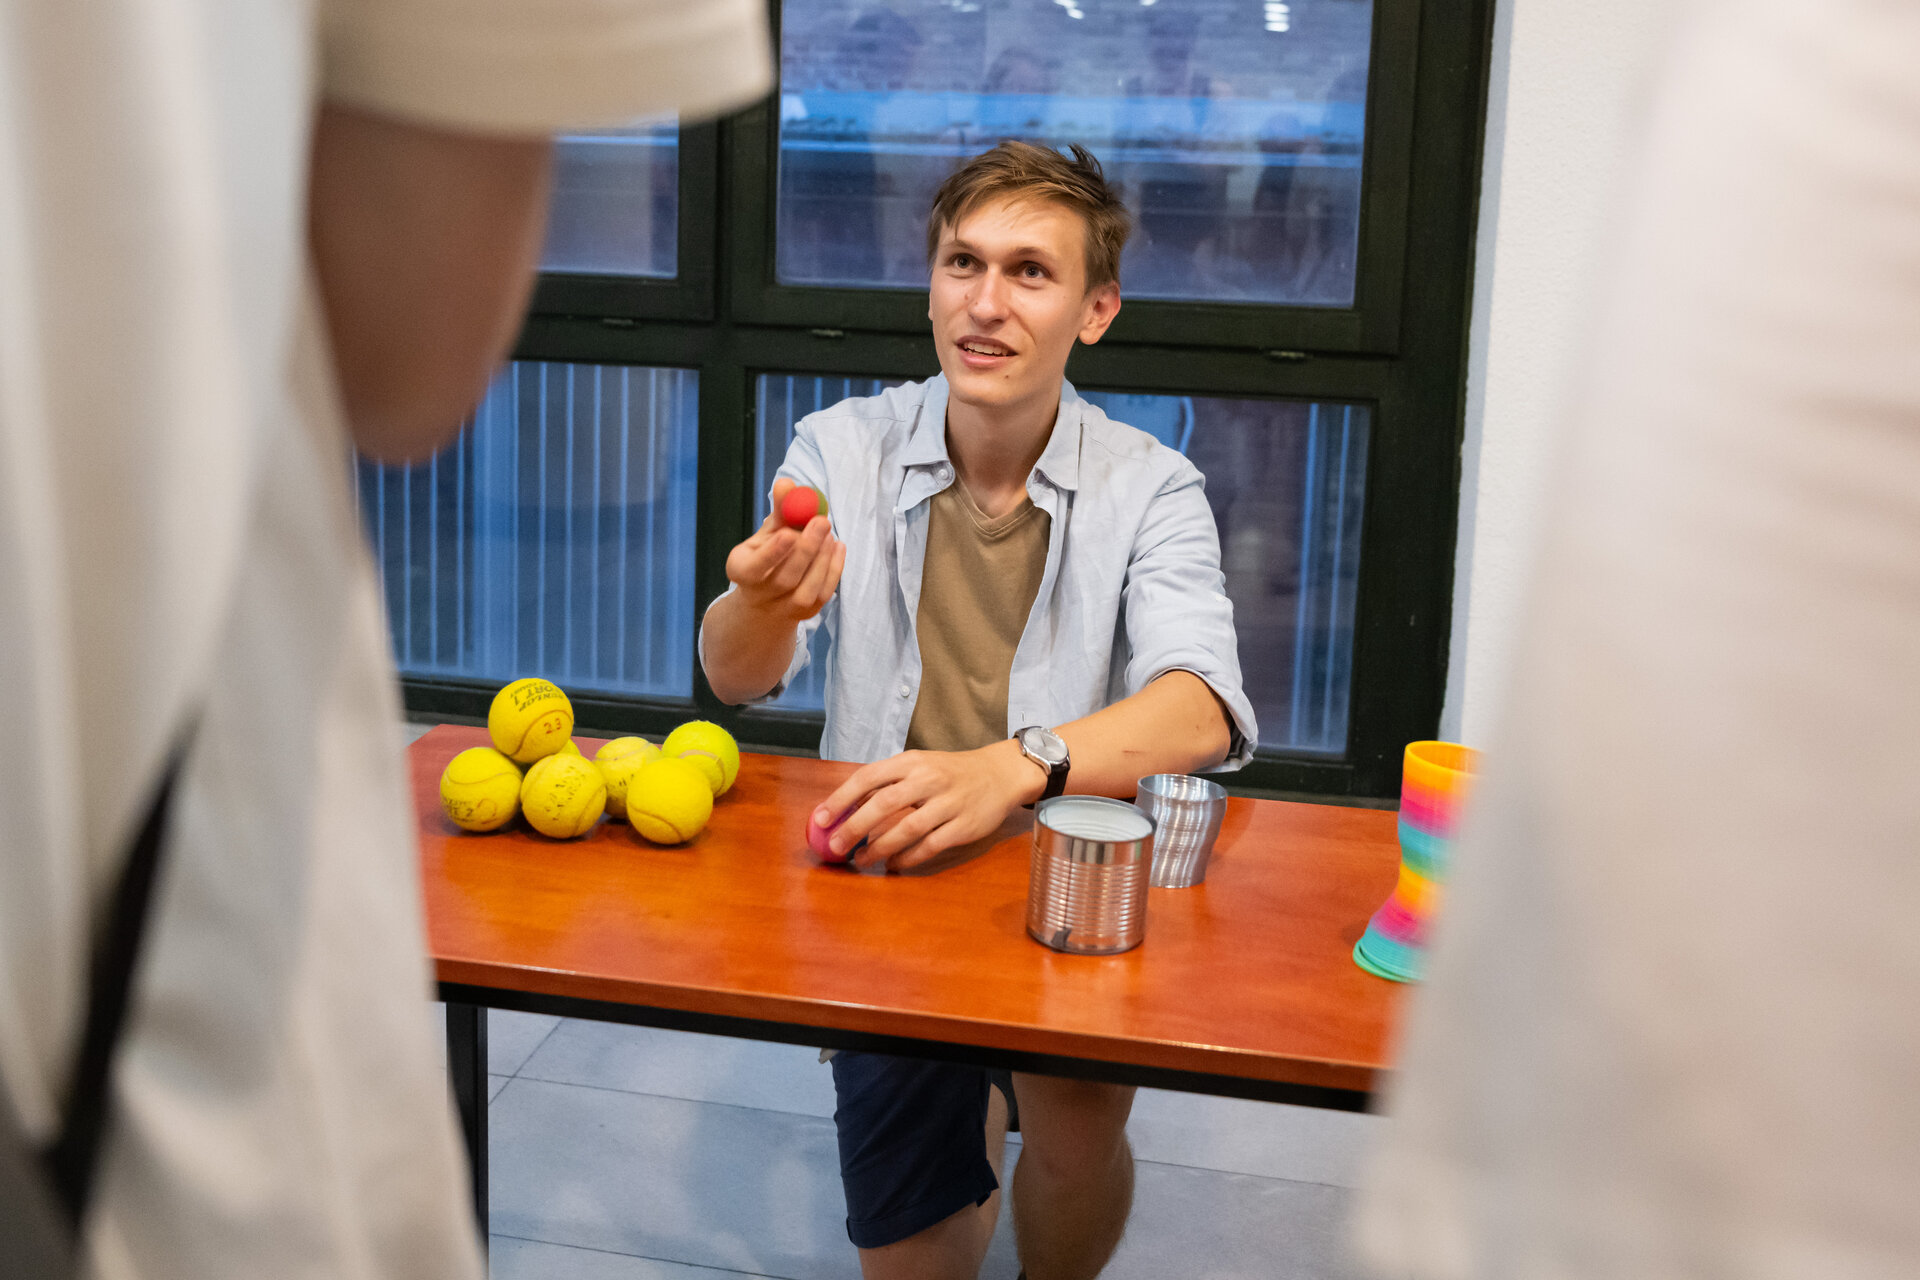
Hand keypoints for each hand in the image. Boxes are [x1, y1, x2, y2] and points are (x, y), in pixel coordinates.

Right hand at [726, 478, 845, 622]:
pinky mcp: (806, 613)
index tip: (788, 533)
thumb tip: (787, 483)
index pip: (755, 567)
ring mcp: (784, 609)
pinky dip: (834, 568)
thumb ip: (780, 510)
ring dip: (822, 558)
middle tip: (821, 521)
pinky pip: (824, 593)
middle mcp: (760, 596)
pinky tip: (837, 546)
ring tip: (828, 532)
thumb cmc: (767, 555)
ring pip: (807, 589)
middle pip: (785, 579)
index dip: (772, 552)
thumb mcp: (767, 532)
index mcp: (742, 572)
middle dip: (806, 549)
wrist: (768, 597)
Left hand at [815, 739, 1047, 870]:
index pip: (868, 778)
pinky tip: (894, 864)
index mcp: (911, 761)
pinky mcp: (963, 826)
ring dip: (879, 848)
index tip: (820, 819)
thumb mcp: (919, 765)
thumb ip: (888, 782)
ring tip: (861, 859)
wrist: (1000, 774)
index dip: (841, 799)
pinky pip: (929, 846)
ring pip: (906, 829)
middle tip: (835, 846)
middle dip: (854, 828)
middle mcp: (928, 779)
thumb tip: (845, 808)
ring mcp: (948, 803)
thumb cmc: (950, 772)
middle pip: (883, 805)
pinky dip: (908, 858)